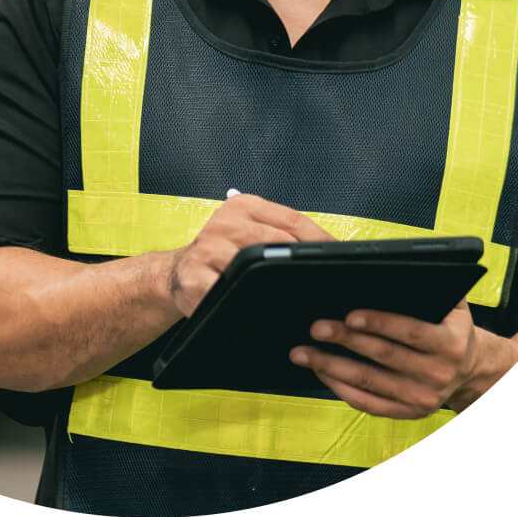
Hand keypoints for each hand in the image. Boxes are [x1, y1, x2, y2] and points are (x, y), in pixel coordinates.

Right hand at [168, 194, 332, 316]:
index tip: (341, 256)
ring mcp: (207, 250)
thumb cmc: (220, 254)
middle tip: (327, 280)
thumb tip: (329, 249)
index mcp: (242, 206)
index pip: (292, 219)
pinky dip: (246, 302)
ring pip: (254, 266)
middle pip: (278, 241)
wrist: (176, 274)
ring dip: (278, 284)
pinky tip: (262, 311)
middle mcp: (224, 223)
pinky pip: (228, 292)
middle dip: (304, 263)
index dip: (320, 239)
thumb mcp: (247, 233)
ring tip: (300, 297)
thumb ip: (280, 234)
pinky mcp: (194, 278)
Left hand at [288, 299, 486, 417]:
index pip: (410, 332)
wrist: (471, 370)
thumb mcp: (453, 303)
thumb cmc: (451, 327)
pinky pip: (367, 403)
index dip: (379, 323)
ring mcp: (420, 398)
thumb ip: (430, 284)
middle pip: (383, 356)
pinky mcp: (406, 413)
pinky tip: (320, 372)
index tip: (349, 315)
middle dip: (345, 341)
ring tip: (303, 352)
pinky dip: (340, 388)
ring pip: (369, 382)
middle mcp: (436, 374)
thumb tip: (393, 265)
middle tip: (316, 327)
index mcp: (449, 343)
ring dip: (332, 367)